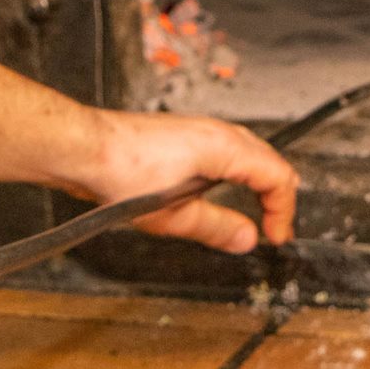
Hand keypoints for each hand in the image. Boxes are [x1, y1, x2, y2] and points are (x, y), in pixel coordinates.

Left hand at [73, 110, 298, 253]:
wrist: (86, 148)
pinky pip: (224, 151)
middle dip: (276, 195)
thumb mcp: (175, 214)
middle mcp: (216, 131)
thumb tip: (246, 239)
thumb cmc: (122, 170)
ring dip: (256, 183)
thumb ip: (217, 227)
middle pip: (267, 160)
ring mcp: (198, 129)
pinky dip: (234, 173)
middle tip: (272, 226)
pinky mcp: (181, 135)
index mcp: (224, 146)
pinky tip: (218, 191)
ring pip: (247, 153)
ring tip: (255, 211)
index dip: (283, 211)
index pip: (277, 176)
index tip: (275, 237)